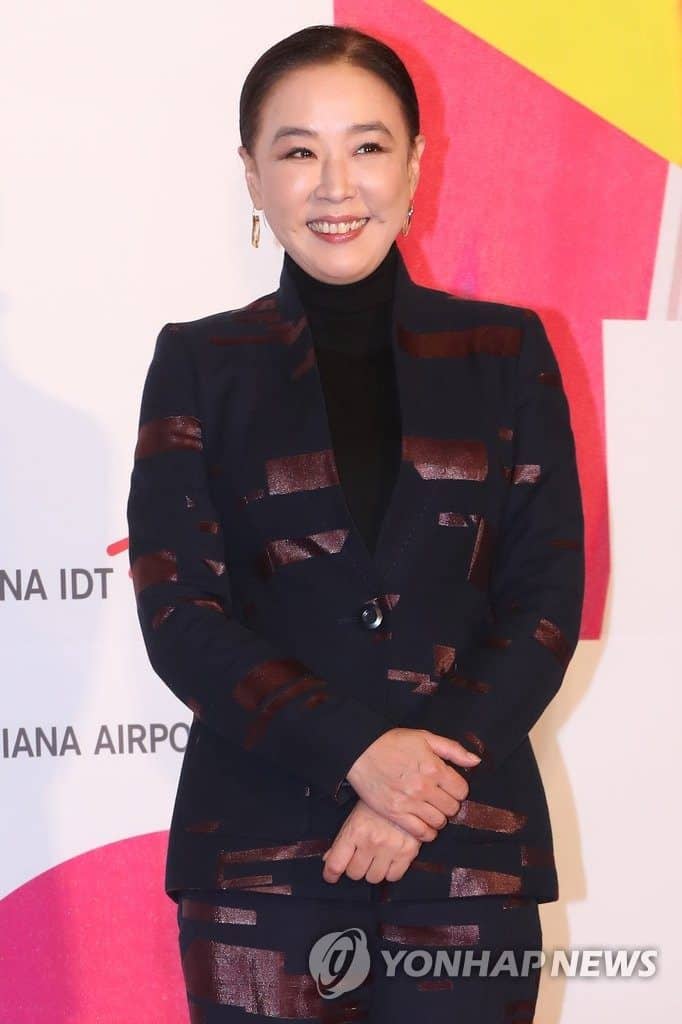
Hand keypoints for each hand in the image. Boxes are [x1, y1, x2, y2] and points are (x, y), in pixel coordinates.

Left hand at [321, 798, 421, 884]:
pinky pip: (393, 876)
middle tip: (359, 856)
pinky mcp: (408, 852)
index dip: (330, 874)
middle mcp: (372, 841)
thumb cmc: (378, 804)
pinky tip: (389, 859)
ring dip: (372, 870)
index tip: (330, 876)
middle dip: (355, 867)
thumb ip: (341, 840)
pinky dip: (390, 872)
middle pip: (354, 873)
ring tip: (376, 856)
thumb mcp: (355, 816)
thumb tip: (328, 859)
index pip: (336, 864)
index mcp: (355, 830)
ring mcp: (390, 848)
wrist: (405, 792)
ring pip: (374, 878)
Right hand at [345, 727, 480, 841]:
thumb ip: (452, 749)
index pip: (462, 790)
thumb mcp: (425, 737)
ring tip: (432, 810)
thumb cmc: (393, 742)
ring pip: (439, 822)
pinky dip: (427, 832)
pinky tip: (424, 824)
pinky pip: (421, 833)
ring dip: (439, 818)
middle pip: (452, 808)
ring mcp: (409, 803)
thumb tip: (476, 762)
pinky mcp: (395, 814)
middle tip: (440, 798)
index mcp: (434, 768)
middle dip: (449, 804)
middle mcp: (424, 788)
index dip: (458, 789)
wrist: (360, 751)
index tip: (449, 786)